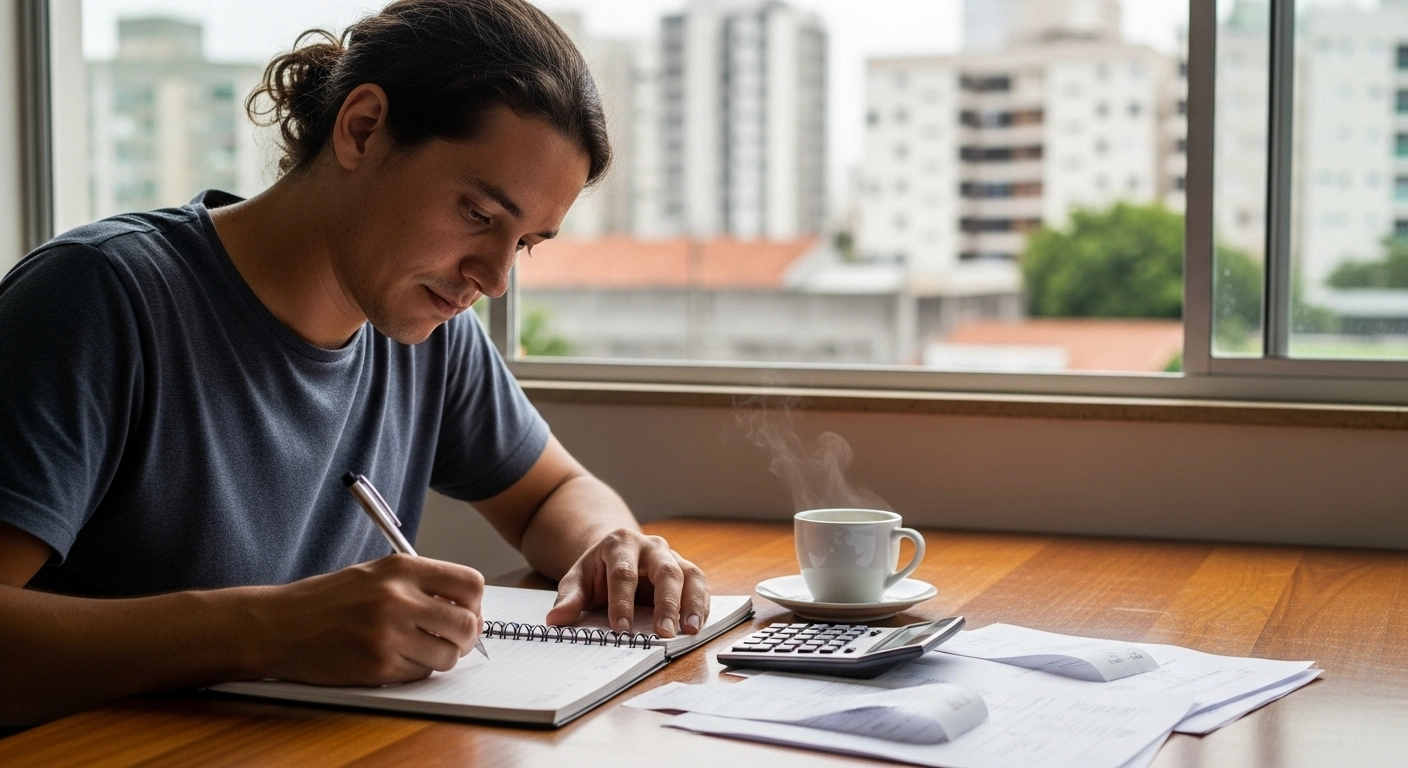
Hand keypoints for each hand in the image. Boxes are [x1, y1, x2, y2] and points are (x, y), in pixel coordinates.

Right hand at [249, 554, 484, 685]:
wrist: (278, 625)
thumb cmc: (325, 600)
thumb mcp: (376, 573)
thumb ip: (420, 583)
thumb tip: (465, 606)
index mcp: (402, 568)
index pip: (471, 584)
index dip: (475, 603)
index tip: (467, 611)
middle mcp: (399, 598)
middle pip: (467, 624)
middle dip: (466, 636)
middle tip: (452, 639)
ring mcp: (389, 634)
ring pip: (448, 655)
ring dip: (441, 657)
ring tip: (418, 649)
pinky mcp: (377, 667)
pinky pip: (420, 674)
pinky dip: (415, 670)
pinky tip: (393, 659)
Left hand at [545, 529, 708, 637]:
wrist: (615, 553)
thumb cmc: (598, 570)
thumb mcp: (578, 579)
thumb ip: (569, 598)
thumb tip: (555, 620)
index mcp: (620, 543)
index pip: (623, 573)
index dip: (622, 602)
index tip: (620, 629)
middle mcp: (651, 546)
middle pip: (664, 571)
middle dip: (666, 603)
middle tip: (663, 632)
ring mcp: (672, 556)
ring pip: (689, 575)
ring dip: (691, 604)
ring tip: (689, 630)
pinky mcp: (686, 570)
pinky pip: (699, 585)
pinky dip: (701, 605)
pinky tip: (696, 626)